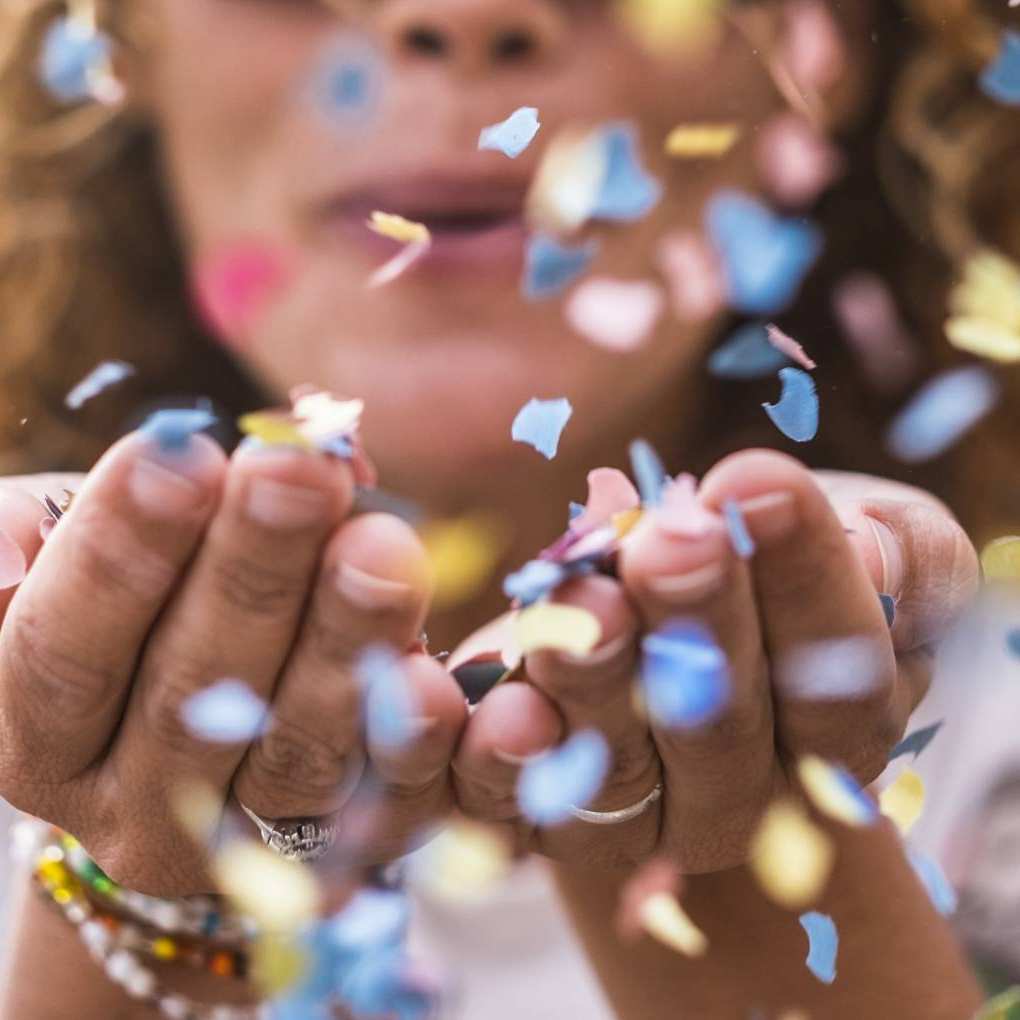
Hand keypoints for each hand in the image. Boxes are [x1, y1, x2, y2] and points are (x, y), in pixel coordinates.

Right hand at [0, 430, 465, 894]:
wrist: (207, 728)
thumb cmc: (134, 609)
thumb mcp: (66, 562)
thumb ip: (30, 537)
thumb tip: (8, 554)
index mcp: (42, 738)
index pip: (64, 650)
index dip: (117, 554)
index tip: (181, 453)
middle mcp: (132, 810)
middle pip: (191, 696)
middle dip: (251, 573)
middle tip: (302, 472)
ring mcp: (243, 844)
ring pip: (295, 754)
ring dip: (344, 642)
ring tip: (384, 544)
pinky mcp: (346, 851)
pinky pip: (389, 806)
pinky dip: (414, 741)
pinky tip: (438, 676)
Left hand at [451, 450, 978, 871]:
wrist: (680, 614)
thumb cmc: (782, 560)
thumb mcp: (876, 541)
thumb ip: (902, 554)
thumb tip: (873, 548)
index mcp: (837, 727)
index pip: (839, 671)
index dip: (804, 579)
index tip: (757, 481)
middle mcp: (742, 793)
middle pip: (722, 729)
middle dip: (696, 626)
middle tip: (670, 540)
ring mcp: (639, 813)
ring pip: (615, 770)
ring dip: (592, 684)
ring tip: (573, 611)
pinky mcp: (540, 808)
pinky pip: (511, 805)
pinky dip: (494, 760)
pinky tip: (487, 708)